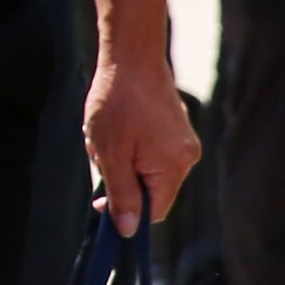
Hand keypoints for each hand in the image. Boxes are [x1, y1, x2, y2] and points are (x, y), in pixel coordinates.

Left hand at [84, 45, 198, 233]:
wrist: (131, 54)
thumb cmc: (117, 101)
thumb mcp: (111, 153)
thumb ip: (121, 195)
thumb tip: (129, 230)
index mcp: (175, 166)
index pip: (153, 211)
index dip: (125, 212)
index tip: (98, 201)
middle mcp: (186, 157)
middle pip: (149, 190)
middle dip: (120, 178)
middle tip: (99, 151)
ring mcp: (182, 141)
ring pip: (146, 170)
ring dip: (121, 160)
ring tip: (106, 133)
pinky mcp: (175, 129)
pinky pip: (150, 152)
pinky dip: (129, 146)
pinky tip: (117, 124)